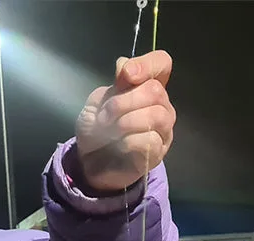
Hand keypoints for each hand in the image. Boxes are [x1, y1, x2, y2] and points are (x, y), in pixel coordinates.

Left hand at [73, 50, 174, 193]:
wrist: (90, 164)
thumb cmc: (97, 130)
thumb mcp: (98, 102)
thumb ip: (115, 85)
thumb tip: (125, 65)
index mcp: (146, 87)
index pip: (161, 63)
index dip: (147, 64)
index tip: (127, 75)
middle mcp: (161, 106)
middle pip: (155, 90)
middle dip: (123, 101)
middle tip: (104, 116)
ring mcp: (163, 130)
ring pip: (156, 114)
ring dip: (126, 121)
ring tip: (109, 130)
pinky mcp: (158, 152)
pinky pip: (149, 139)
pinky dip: (128, 141)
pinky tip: (118, 145)